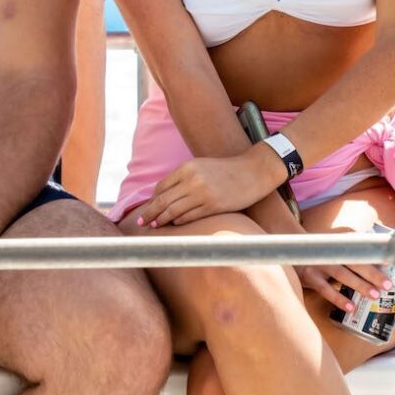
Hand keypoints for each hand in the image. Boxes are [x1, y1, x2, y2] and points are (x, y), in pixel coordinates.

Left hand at [136, 148, 286, 228]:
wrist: (253, 171)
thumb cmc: (226, 170)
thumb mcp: (201, 167)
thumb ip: (183, 178)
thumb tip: (163, 196)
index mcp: (187, 168)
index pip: (161, 187)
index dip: (152, 200)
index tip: (147, 209)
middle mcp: (192, 180)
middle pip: (162, 200)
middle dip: (149, 213)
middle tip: (141, 224)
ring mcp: (202, 194)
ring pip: (173, 211)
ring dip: (162, 221)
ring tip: (155, 227)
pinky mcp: (212, 206)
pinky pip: (189, 218)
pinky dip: (179, 223)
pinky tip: (174, 226)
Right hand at [300, 255, 389, 313]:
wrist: (293, 248)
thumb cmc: (322, 252)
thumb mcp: (337, 247)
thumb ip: (354, 252)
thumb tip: (381, 261)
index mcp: (340, 245)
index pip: (362, 251)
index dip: (377, 258)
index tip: (392, 264)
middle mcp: (332, 253)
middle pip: (355, 263)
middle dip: (373, 273)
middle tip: (388, 284)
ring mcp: (320, 264)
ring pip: (342, 275)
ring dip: (359, 285)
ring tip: (374, 295)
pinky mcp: (310, 278)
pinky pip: (326, 290)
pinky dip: (338, 298)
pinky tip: (350, 307)